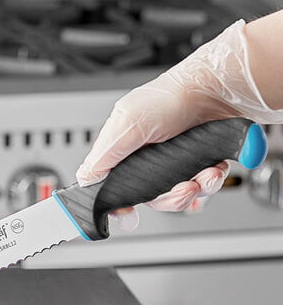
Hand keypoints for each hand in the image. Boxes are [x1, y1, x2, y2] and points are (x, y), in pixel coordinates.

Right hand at [77, 19, 282, 227]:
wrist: (218, 89)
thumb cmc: (172, 97)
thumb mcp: (127, 123)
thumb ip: (104, 155)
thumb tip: (85, 180)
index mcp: (123, 150)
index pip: (112, 186)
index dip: (120, 204)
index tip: (129, 215)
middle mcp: (146, 158)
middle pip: (149, 198)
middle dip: (168, 199)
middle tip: (181, 190)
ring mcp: (173, 162)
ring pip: (177, 195)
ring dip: (194, 190)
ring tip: (203, 176)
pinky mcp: (198, 163)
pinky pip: (202, 187)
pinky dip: (210, 182)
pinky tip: (213, 169)